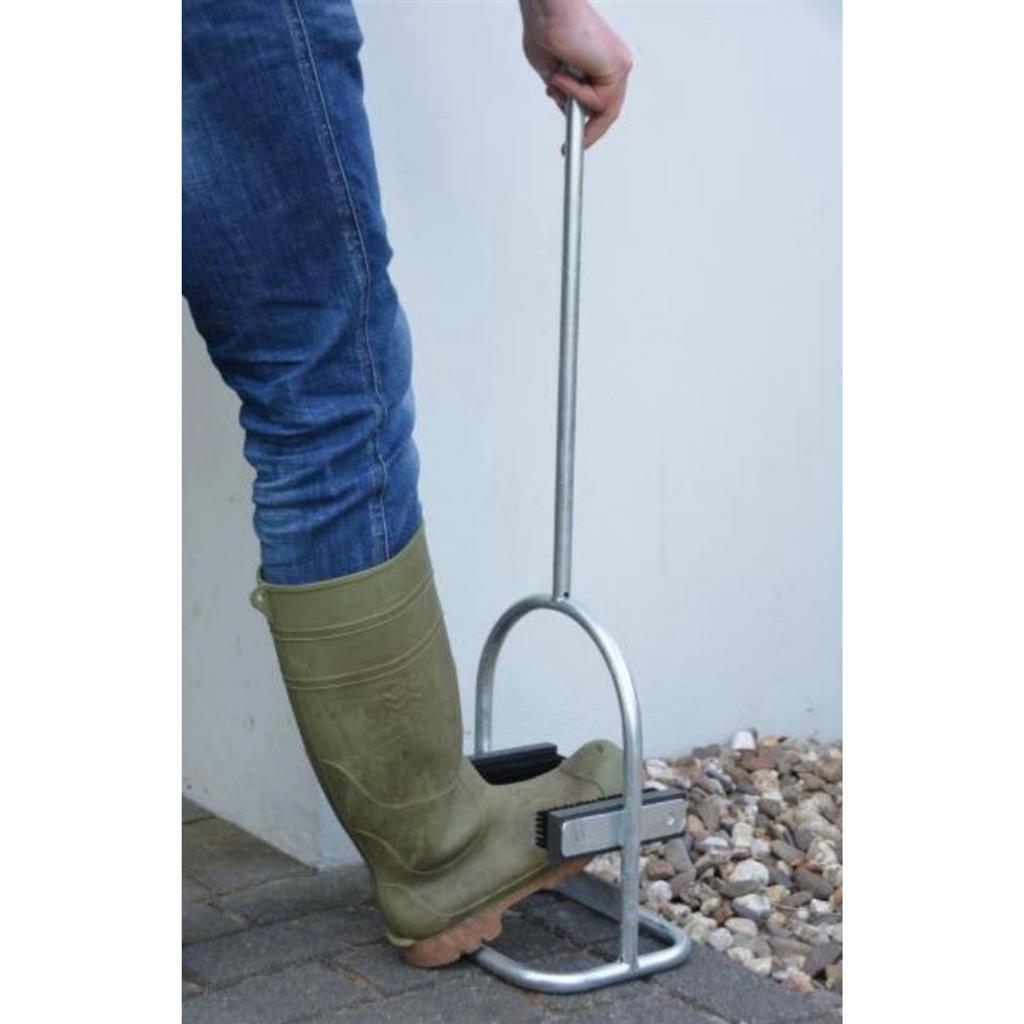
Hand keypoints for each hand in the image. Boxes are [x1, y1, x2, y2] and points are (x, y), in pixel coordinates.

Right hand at [519, 0, 633, 147]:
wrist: (547, 8)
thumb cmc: (545, 29)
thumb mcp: (552, 74)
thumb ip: (563, 93)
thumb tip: (567, 109)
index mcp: (599, 64)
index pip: (600, 103)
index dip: (590, 126)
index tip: (577, 145)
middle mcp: (613, 64)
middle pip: (607, 110)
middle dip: (589, 130)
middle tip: (572, 149)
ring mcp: (618, 65)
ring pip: (602, 107)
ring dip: (574, 102)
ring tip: (556, 79)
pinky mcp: (618, 66)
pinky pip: (599, 100)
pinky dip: (576, 93)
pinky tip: (563, 74)